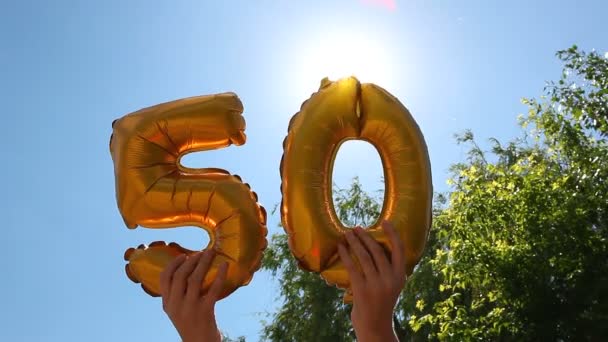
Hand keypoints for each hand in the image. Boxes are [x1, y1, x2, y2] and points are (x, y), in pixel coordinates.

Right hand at [160, 249, 228, 341]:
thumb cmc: (191, 324)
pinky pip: (213, 289)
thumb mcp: (177, 311)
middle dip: (191, 260)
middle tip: (202, 252)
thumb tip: (186, 269)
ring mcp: (190, 308)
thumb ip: (177, 294)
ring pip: (195, 279)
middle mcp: (176, 305)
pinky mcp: (205, 311)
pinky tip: (225, 266)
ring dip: (204, 263)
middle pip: (180, 276)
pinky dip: (220, 275)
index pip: (164, 278)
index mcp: (167, 304)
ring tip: (211, 253)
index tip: (184, 255)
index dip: (173, 264)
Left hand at [338, 220, 406, 341]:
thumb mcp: (391, 286)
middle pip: (377, 250)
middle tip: (356, 228)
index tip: (385, 222)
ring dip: (354, 242)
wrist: (375, 326)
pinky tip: (340, 247)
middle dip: (365, 237)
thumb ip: (388, 270)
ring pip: (364, 256)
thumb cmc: (381, 303)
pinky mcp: (361, 289)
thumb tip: (375, 248)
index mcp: (400, 276)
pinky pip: (352, 267)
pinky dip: (345, 254)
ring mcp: (376, 284)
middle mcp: (390, 279)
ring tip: (347, 234)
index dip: (392, 234)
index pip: (399, 250)